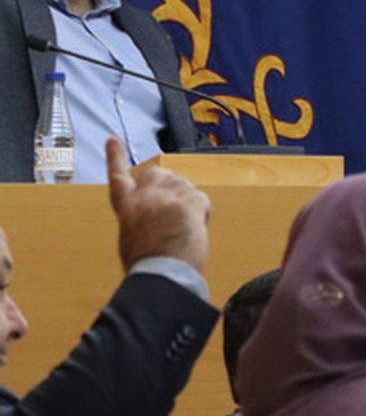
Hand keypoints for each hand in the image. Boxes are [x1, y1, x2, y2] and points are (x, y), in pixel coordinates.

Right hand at [106, 137, 209, 272]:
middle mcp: (144, 196)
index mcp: (126, 208)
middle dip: (167, 183)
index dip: (115, 158)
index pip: (118, 177)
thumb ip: (141, 216)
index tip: (112, 140)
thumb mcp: (132, 236)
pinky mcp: (188, 200)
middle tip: (173, 206)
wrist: (162, 275)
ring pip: (185, 186)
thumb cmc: (148, 264)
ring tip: (181, 230)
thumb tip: (156, 211)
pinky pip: (202, 200)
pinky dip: (202, 214)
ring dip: (188, 203)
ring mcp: (166, 196)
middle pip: (158, 173)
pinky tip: (193, 229)